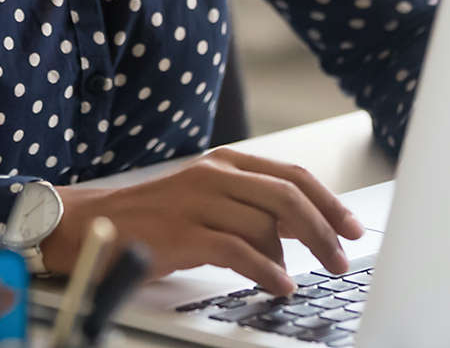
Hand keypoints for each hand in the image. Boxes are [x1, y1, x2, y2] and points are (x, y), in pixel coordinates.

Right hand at [41, 148, 364, 295]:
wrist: (98, 225)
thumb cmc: (159, 218)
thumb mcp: (210, 200)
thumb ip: (252, 208)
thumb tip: (300, 231)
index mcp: (226, 163)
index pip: (291, 174)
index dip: (327, 200)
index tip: (352, 226)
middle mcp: (215, 175)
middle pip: (287, 194)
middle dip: (323, 226)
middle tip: (343, 256)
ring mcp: (199, 201)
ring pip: (266, 222)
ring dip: (296, 254)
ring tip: (308, 276)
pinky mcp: (184, 233)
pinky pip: (238, 250)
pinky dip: (266, 270)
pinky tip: (280, 285)